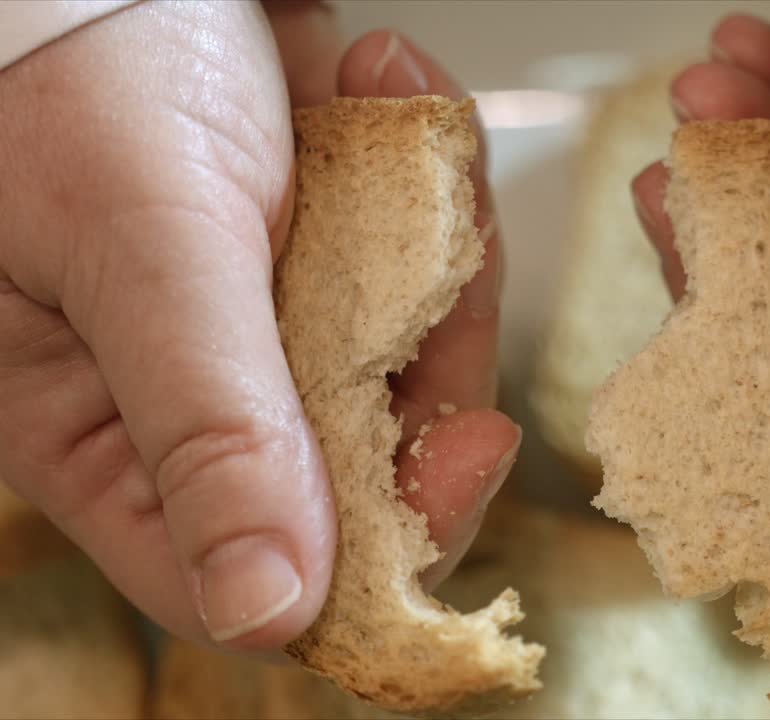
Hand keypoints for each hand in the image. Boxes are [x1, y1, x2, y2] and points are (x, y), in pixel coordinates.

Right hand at [0, 1, 513, 649]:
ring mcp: (277, 327)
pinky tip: (381, 87)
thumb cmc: (68, 82)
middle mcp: (202, 398)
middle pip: (371, 466)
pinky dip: (430, 178)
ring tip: (391, 118)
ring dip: (437, 247)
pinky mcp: (333, 258)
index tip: (464, 457)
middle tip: (450, 267)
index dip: (377, 543)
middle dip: (431, 364)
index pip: (260, 567)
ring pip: (419, 357)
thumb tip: (265, 606)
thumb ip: (208, 427)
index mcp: (111, 439)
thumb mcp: (143, 255)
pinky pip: (428, 259)